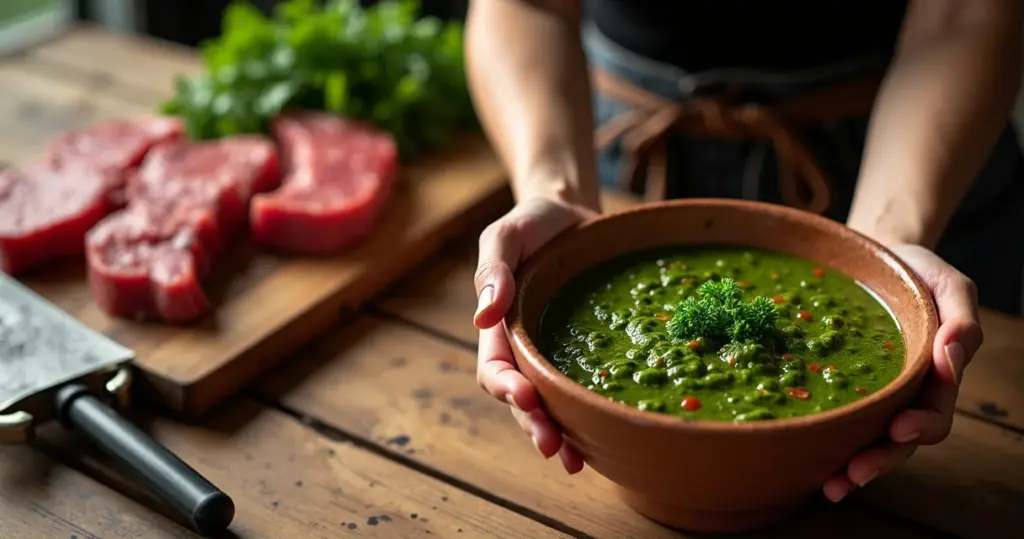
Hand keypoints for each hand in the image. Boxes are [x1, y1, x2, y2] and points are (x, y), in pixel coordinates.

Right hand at [473, 197, 596, 473]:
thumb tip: (483, 316)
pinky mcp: (586, 355)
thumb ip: (493, 271)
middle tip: (553, 447)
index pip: (494, 366)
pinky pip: (584, 389)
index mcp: (500, 326)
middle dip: (533, 424)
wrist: (571, 215)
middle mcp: (525, 349)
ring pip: (552, 405)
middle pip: (521, 399)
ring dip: (559, 434)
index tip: (525, 395)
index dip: (506, 385)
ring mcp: (555, 355)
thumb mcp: (505, 236)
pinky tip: (609, 436)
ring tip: (576, 462)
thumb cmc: (532, 224)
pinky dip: (591, 416)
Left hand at [822, 244, 983, 501]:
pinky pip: (840, 423)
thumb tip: (953, 350)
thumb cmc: (914, 273)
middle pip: (902, 439)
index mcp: (936, 373)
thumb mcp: (947, 284)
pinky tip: (810, 466)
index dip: (921, 424)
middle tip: (856, 472)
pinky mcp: (844, 391)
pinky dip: (829, 447)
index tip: (901, 427)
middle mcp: (906, 394)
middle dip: (882, 459)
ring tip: (832, 484)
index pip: (935, 410)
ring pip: (871, 441)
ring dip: (856, 466)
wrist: (874, 259)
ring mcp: (875, 396)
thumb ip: (961, 316)